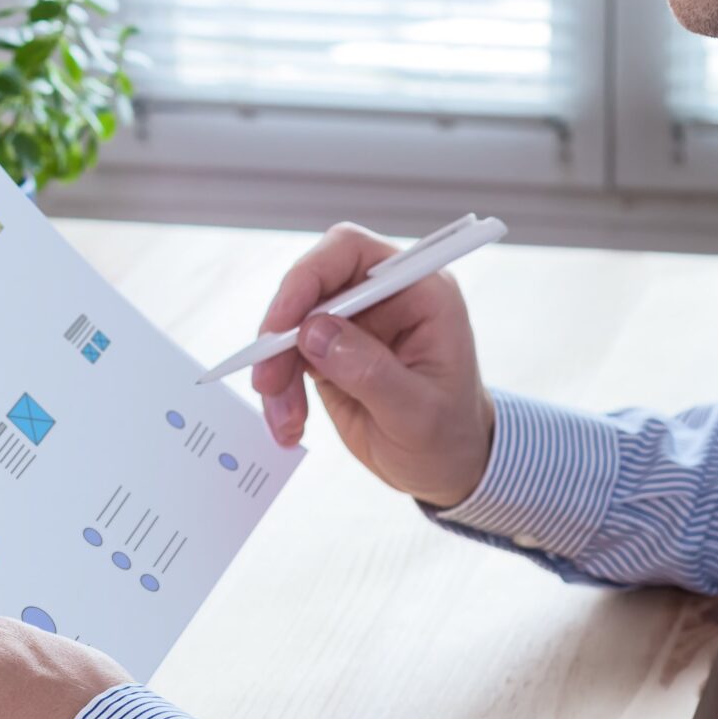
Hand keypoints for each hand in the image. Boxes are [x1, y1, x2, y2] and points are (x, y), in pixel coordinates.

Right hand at [251, 222, 495, 509]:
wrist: (448, 467)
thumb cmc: (449, 436)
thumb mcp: (418, 414)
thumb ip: (370, 371)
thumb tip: (314, 333)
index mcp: (419, 291)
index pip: (352, 251)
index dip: (309, 276)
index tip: (283, 324)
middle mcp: (385, 296)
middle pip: (311, 284)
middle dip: (282, 333)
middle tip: (268, 382)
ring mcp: (356, 322)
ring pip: (293, 323)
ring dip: (277, 369)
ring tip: (285, 420)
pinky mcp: (332, 349)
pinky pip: (289, 355)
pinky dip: (280, 388)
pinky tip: (290, 423)